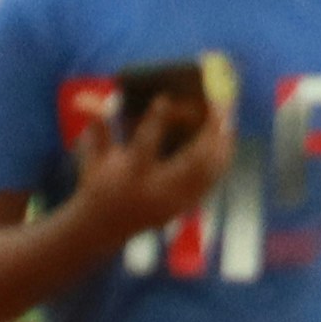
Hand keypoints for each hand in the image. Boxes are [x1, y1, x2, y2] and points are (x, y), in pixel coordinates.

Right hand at [80, 95, 228, 240]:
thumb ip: (98, 129)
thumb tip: (99, 98)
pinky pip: (211, 180)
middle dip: (208, 133)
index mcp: (131, 175)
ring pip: (207, 171)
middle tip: (216, 105)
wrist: (105, 226)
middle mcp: (157, 190)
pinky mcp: (185, 206)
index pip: (145, 144)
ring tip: (226, 117)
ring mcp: (175, 202)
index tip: (166, 96)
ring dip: (220, 143)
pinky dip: (219, 158)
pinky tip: (225, 138)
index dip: (156, 120)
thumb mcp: (94, 156)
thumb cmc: (100, 183)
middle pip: (192, 161)